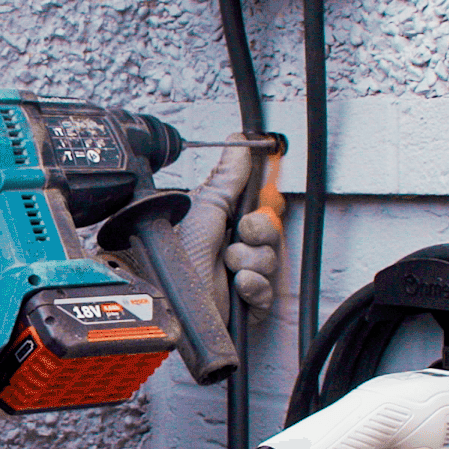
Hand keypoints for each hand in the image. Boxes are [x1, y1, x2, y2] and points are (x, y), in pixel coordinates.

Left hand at [181, 139, 285, 322]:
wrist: (177, 306)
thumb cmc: (178, 259)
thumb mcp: (205, 208)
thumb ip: (227, 177)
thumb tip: (238, 142)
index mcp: (220, 223)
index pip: (258, 207)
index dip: (262, 207)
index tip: (256, 205)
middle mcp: (230, 247)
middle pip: (270, 231)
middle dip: (258, 231)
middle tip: (241, 233)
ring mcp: (240, 275)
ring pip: (271, 258)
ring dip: (250, 260)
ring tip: (228, 266)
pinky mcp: (247, 302)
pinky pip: (268, 287)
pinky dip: (253, 286)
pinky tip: (236, 286)